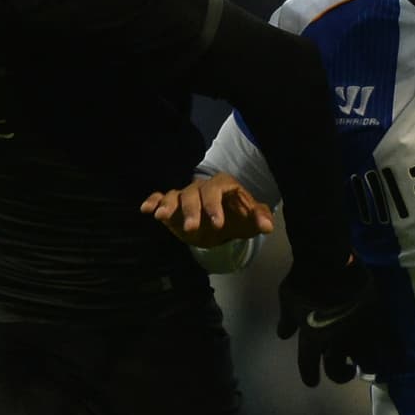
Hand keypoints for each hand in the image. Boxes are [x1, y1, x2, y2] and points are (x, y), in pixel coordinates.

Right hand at [141, 172, 274, 246]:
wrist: (225, 221)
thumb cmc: (239, 217)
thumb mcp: (251, 218)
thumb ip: (260, 218)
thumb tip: (267, 227)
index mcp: (223, 185)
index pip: (217, 190)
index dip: (216, 206)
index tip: (217, 224)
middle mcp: (202, 187)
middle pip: (194, 193)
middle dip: (192, 211)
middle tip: (192, 229)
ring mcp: (186, 194)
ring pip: (175, 195)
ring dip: (168, 206)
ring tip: (161, 217)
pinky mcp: (173, 204)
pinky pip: (160, 197)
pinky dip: (153, 201)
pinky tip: (146, 210)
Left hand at [276, 258, 394, 387]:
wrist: (328, 260)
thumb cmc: (303, 281)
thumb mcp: (288, 301)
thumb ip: (287, 321)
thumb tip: (284, 334)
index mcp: (313, 340)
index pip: (309, 369)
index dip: (310, 377)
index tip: (312, 381)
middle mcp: (336, 342)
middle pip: (337, 372)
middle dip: (340, 375)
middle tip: (344, 371)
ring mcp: (358, 332)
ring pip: (364, 361)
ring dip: (364, 365)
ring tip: (365, 362)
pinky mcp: (376, 318)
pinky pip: (386, 341)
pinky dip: (387, 349)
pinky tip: (388, 350)